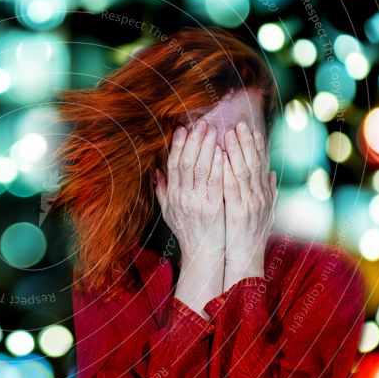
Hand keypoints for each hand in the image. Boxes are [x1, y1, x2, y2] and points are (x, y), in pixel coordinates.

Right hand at [156, 120, 225, 318]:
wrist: (201, 253)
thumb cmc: (188, 232)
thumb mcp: (169, 212)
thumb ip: (163, 191)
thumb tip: (156, 171)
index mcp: (172, 195)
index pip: (173, 165)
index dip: (177, 145)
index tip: (182, 129)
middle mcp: (181, 197)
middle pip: (185, 162)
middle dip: (193, 141)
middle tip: (201, 124)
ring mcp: (196, 201)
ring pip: (199, 168)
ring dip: (206, 147)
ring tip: (213, 130)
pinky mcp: (212, 207)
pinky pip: (214, 181)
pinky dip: (217, 165)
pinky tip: (222, 151)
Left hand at [222, 121, 276, 289]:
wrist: (247, 259)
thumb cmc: (250, 237)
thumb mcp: (263, 212)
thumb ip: (268, 192)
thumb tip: (272, 173)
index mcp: (263, 195)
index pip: (261, 165)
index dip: (257, 147)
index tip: (252, 130)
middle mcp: (259, 197)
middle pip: (254, 163)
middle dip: (247, 142)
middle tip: (240, 124)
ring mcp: (250, 204)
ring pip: (244, 171)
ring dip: (237, 150)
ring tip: (230, 133)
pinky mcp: (238, 212)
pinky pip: (232, 187)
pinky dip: (227, 170)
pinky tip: (222, 157)